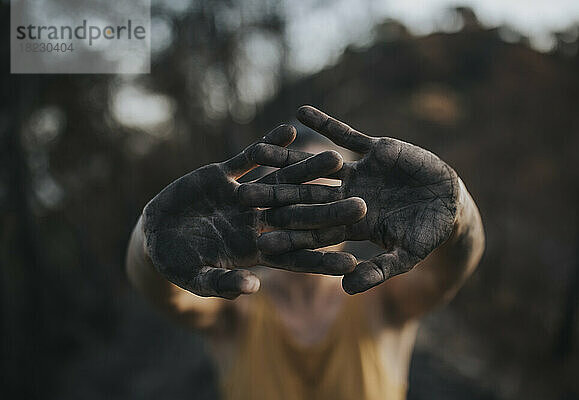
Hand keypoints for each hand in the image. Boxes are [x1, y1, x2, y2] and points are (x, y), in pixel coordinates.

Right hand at [142, 125, 365, 298]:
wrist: (156, 235)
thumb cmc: (179, 264)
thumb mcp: (198, 278)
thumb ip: (223, 283)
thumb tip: (253, 287)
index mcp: (256, 249)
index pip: (295, 255)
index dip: (321, 259)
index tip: (352, 260)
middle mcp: (257, 221)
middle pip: (299, 215)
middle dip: (328, 210)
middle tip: (362, 204)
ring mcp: (243, 196)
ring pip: (282, 181)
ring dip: (307, 170)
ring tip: (336, 158)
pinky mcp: (224, 176)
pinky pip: (250, 158)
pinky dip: (268, 144)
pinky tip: (290, 129)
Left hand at [246, 107, 459, 293]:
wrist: (450, 204)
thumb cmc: (427, 235)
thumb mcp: (406, 256)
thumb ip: (377, 270)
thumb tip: (345, 290)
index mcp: (350, 224)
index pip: (314, 230)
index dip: (289, 234)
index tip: (261, 237)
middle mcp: (346, 197)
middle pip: (304, 195)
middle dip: (275, 194)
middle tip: (243, 192)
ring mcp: (357, 172)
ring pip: (315, 163)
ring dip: (288, 156)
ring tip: (257, 148)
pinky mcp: (372, 150)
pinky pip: (345, 134)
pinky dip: (325, 123)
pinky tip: (301, 110)